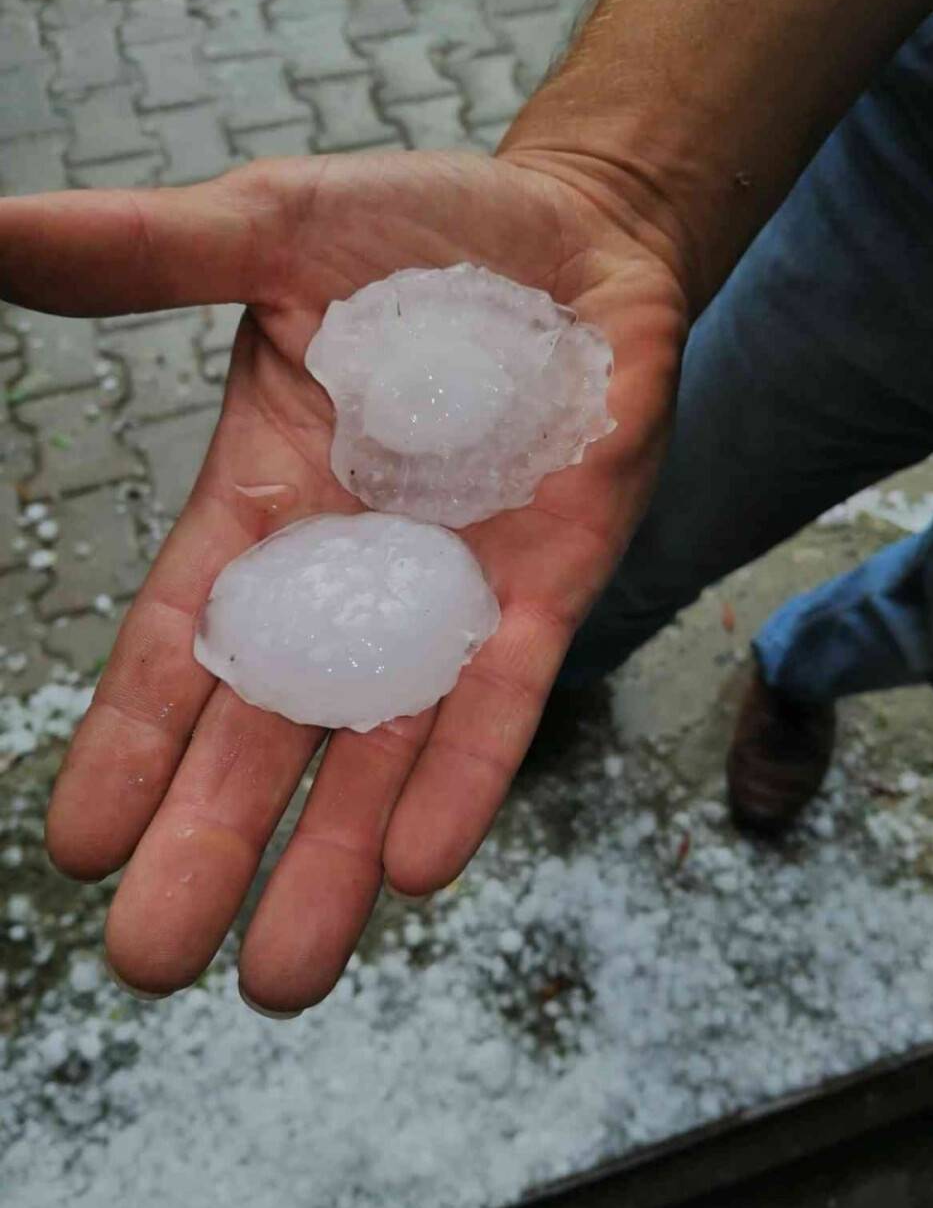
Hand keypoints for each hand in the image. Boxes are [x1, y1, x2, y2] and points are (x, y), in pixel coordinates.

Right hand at [1, 150, 686, 1012]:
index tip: (80, 846)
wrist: (578, 241)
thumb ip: (144, 254)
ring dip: (331, 861)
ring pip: (380, 750)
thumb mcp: (272, 232)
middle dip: (210, 843)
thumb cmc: (422, 233)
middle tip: (152, 961)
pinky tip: (416, 866)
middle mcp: (348, 575)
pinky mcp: (549, 590)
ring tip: (281, 976)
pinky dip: (461, 777)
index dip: (128, 742)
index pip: (179, 646)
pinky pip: (498, 702)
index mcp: (262, 507)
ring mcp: (451, 595)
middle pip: (266, 733)